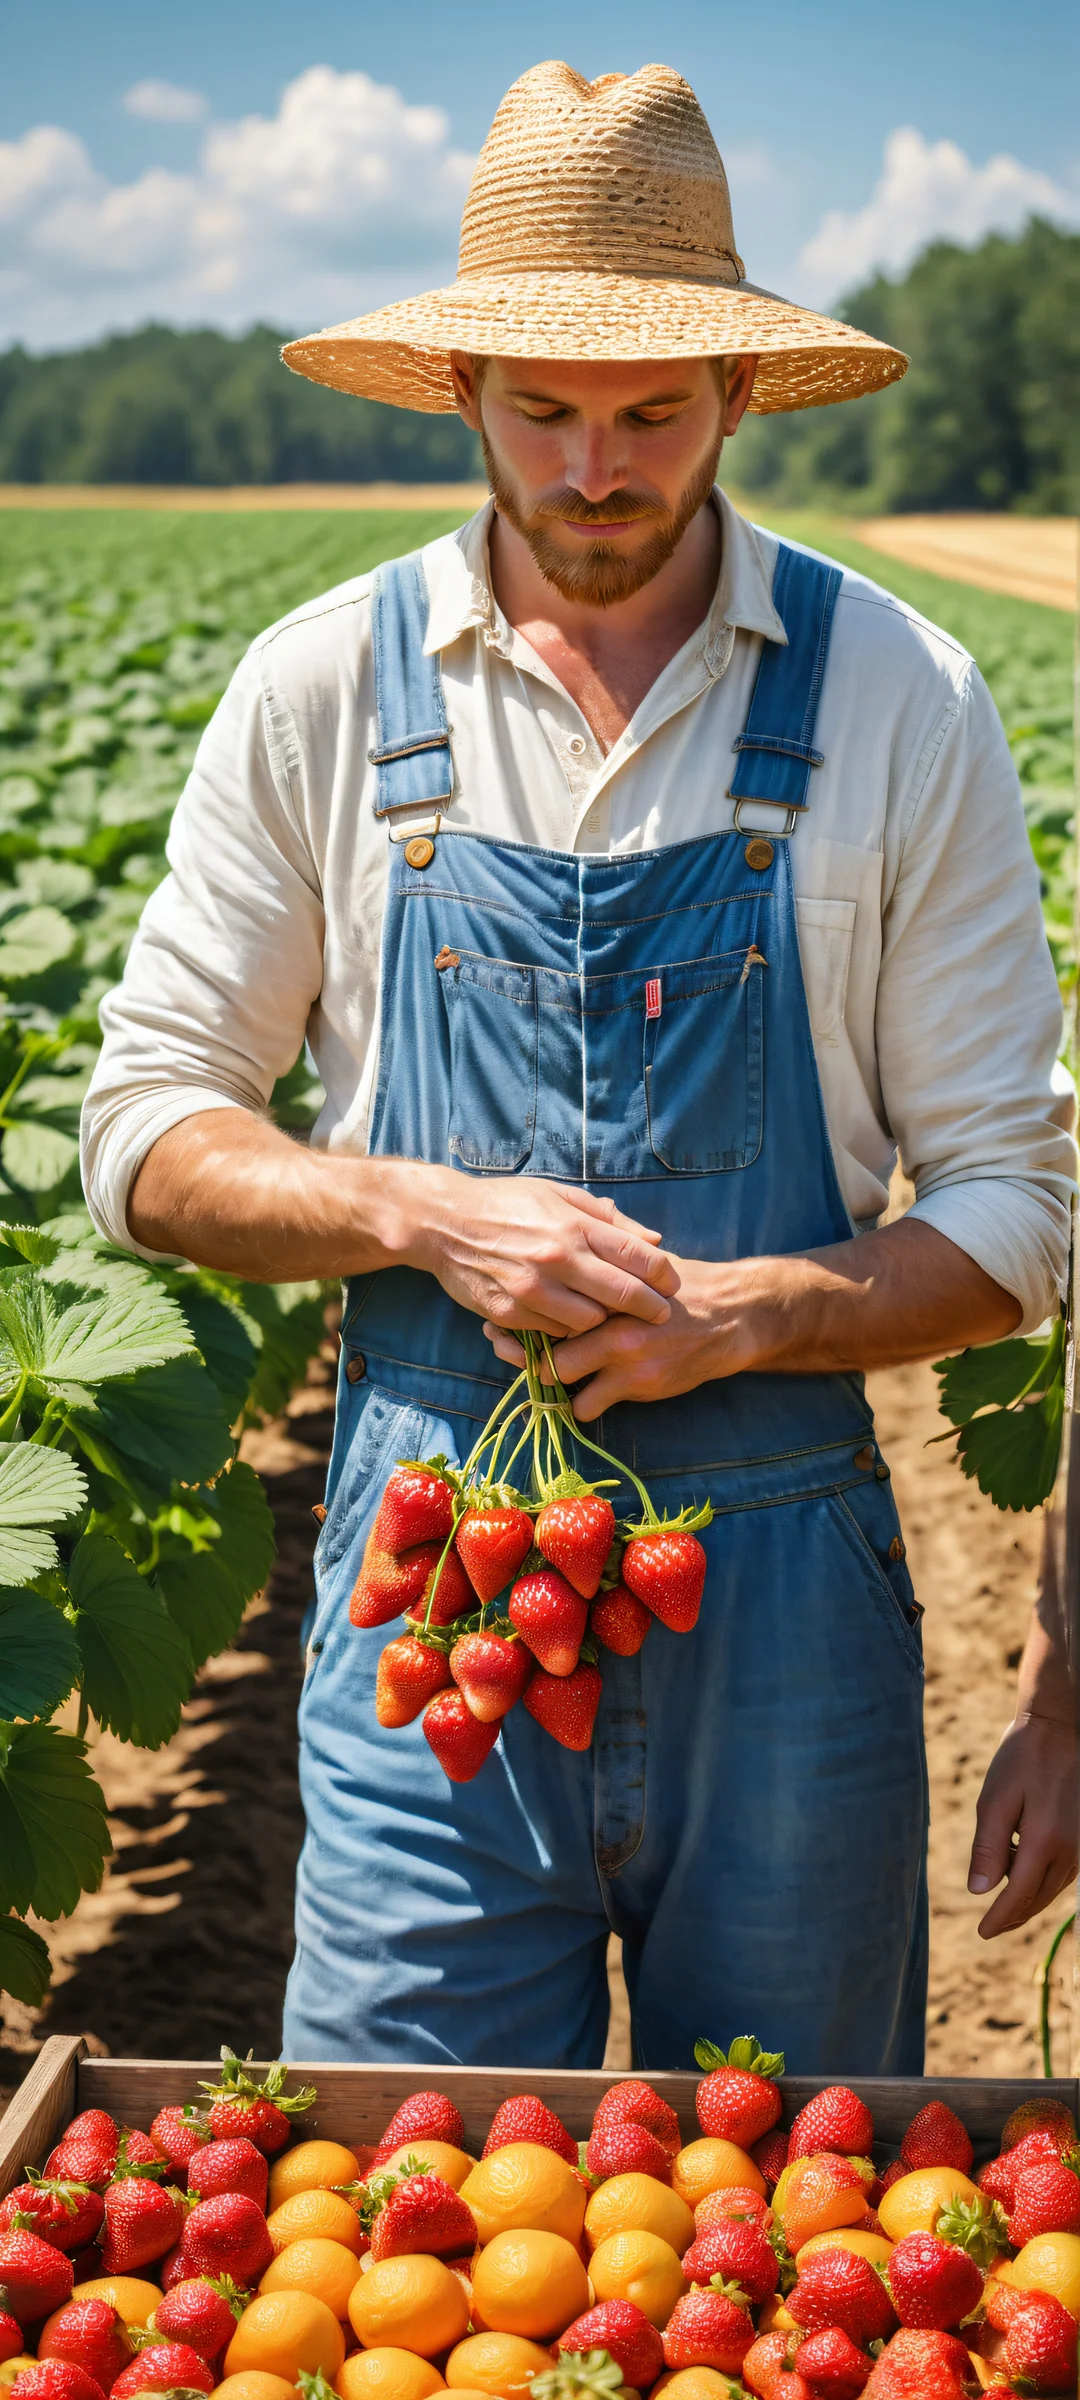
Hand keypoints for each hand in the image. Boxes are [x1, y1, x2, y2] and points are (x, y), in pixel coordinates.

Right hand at [404, 1170, 678, 1339]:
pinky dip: (566, 1328)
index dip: (664, 1276)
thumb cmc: (507, 1204)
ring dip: (604, 1321)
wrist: (444, 1223)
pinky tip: (568, 1318)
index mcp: (574, 1225)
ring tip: (608, 1315)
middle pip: (624, 1296)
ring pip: (591, 1322)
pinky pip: (554, 1332)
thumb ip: (608, 1220)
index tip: (671, 1284)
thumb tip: (653, 1241)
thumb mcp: (559, 1195)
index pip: (639, 1257)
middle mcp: (557, 1258)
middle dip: (651, 1309)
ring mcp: (532, 1289)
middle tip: (660, 1314)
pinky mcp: (509, 1312)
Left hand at [484, 1254, 756, 1416]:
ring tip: (545, 1375)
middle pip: (542, 1343)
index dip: (518, 1317)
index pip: (547, 1305)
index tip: (499, 1323)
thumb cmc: (683, 1286)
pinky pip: (587, 1406)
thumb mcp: (645, 1260)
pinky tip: (582, 1392)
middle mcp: (610, 1322)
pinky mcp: (637, 1386)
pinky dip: (580, 1403)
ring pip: (559, 1380)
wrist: (731, 1317)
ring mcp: (622, 1358)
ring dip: (549, 1383)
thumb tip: (590, 1214)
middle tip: (509, 1350)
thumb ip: (610, 1250)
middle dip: (522, 1353)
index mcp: (607, 1289)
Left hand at [968, 1710, 1077, 1937]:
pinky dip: (1041, 1880)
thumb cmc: (1022, 1756)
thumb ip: (987, 1847)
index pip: (1018, 1895)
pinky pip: (1063, 1871)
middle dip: (1014, 1916)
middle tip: (990, 1928)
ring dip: (1028, 1900)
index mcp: (1044, 1841)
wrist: (1061, 1725)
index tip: (982, 1933)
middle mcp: (1069, 1849)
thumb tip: (979, 1892)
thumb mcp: (994, 1799)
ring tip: (1002, 1906)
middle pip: (1039, 1898)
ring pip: (1053, 1888)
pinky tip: (1022, 1872)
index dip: (999, 1918)